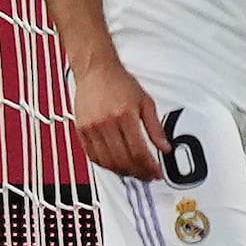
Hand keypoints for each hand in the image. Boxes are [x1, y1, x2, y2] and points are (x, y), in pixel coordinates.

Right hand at [68, 52, 165, 183]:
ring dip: (122, 171)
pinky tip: (114, 164)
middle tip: (146, 175)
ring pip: (107, 161)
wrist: (95, 69)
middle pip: (123, 160)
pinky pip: (92, 155)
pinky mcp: (81, 129)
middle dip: (138, 172)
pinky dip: (104, 164)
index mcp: (124, 116)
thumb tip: (164, 147)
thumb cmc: (119, 82)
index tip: (156, 172)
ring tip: (132, 172)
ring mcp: (91, 127)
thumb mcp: (145, 102)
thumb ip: (155, 127)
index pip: (139, 152)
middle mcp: (106, 123)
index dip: (149, 167)